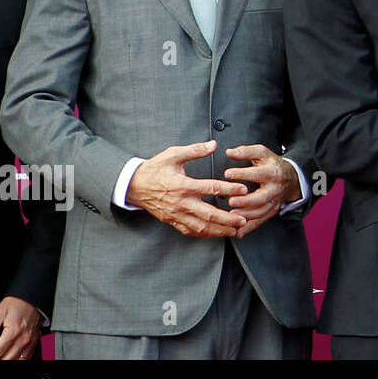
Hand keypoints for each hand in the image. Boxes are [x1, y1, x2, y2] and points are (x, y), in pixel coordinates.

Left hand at [0, 296, 41, 359]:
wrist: (35, 297)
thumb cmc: (20, 302)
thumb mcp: (2, 310)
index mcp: (13, 332)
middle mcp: (23, 338)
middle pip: (8, 358)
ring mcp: (30, 341)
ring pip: (20, 360)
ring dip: (10, 362)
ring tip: (2, 361)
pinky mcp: (35, 340)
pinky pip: (29, 356)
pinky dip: (21, 360)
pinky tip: (15, 360)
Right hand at [127, 139, 247, 237]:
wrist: (133, 185)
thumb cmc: (155, 169)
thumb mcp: (173, 154)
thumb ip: (195, 150)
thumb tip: (214, 144)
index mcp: (184, 185)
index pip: (211, 188)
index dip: (229, 189)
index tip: (244, 189)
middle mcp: (181, 202)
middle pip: (209, 214)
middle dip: (228, 219)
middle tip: (244, 219)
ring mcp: (176, 214)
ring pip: (201, 227)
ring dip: (219, 230)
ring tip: (235, 230)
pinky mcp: (172, 221)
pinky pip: (190, 231)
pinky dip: (204, 234)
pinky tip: (216, 234)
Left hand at [224, 144, 301, 237]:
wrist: (291, 177)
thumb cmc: (272, 164)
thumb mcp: (262, 153)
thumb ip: (246, 152)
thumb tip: (230, 152)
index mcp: (272, 173)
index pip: (257, 173)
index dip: (242, 173)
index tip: (227, 173)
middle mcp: (274, 189)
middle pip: (262, 197)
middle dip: (246, 200)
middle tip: (231, 201)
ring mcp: (273, 202)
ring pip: (261, 212)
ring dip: (246, 215)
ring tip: (232, 216)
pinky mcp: (271, 211)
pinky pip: (260, 221)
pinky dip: (249, 228)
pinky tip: (238, 232)